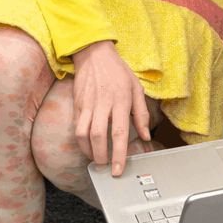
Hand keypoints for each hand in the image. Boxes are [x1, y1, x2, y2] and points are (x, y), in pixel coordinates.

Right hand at [71, 40, 151, 175]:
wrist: (94, 53)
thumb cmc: (118, 71)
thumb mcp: (136, 87)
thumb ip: (142, 113)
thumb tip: (146, 135)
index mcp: (121, 100)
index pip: (119, 132)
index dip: (118, 154)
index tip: (118, 169)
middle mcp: (103, 103)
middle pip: (98, 136)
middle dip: (101, 156)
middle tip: (105, 167)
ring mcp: (87, 104)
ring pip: (83, 134)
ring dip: (88, 151)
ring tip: (96, 159)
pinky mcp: (77, 103)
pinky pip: (76, 126)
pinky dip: (81, 140)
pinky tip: (87, 145)